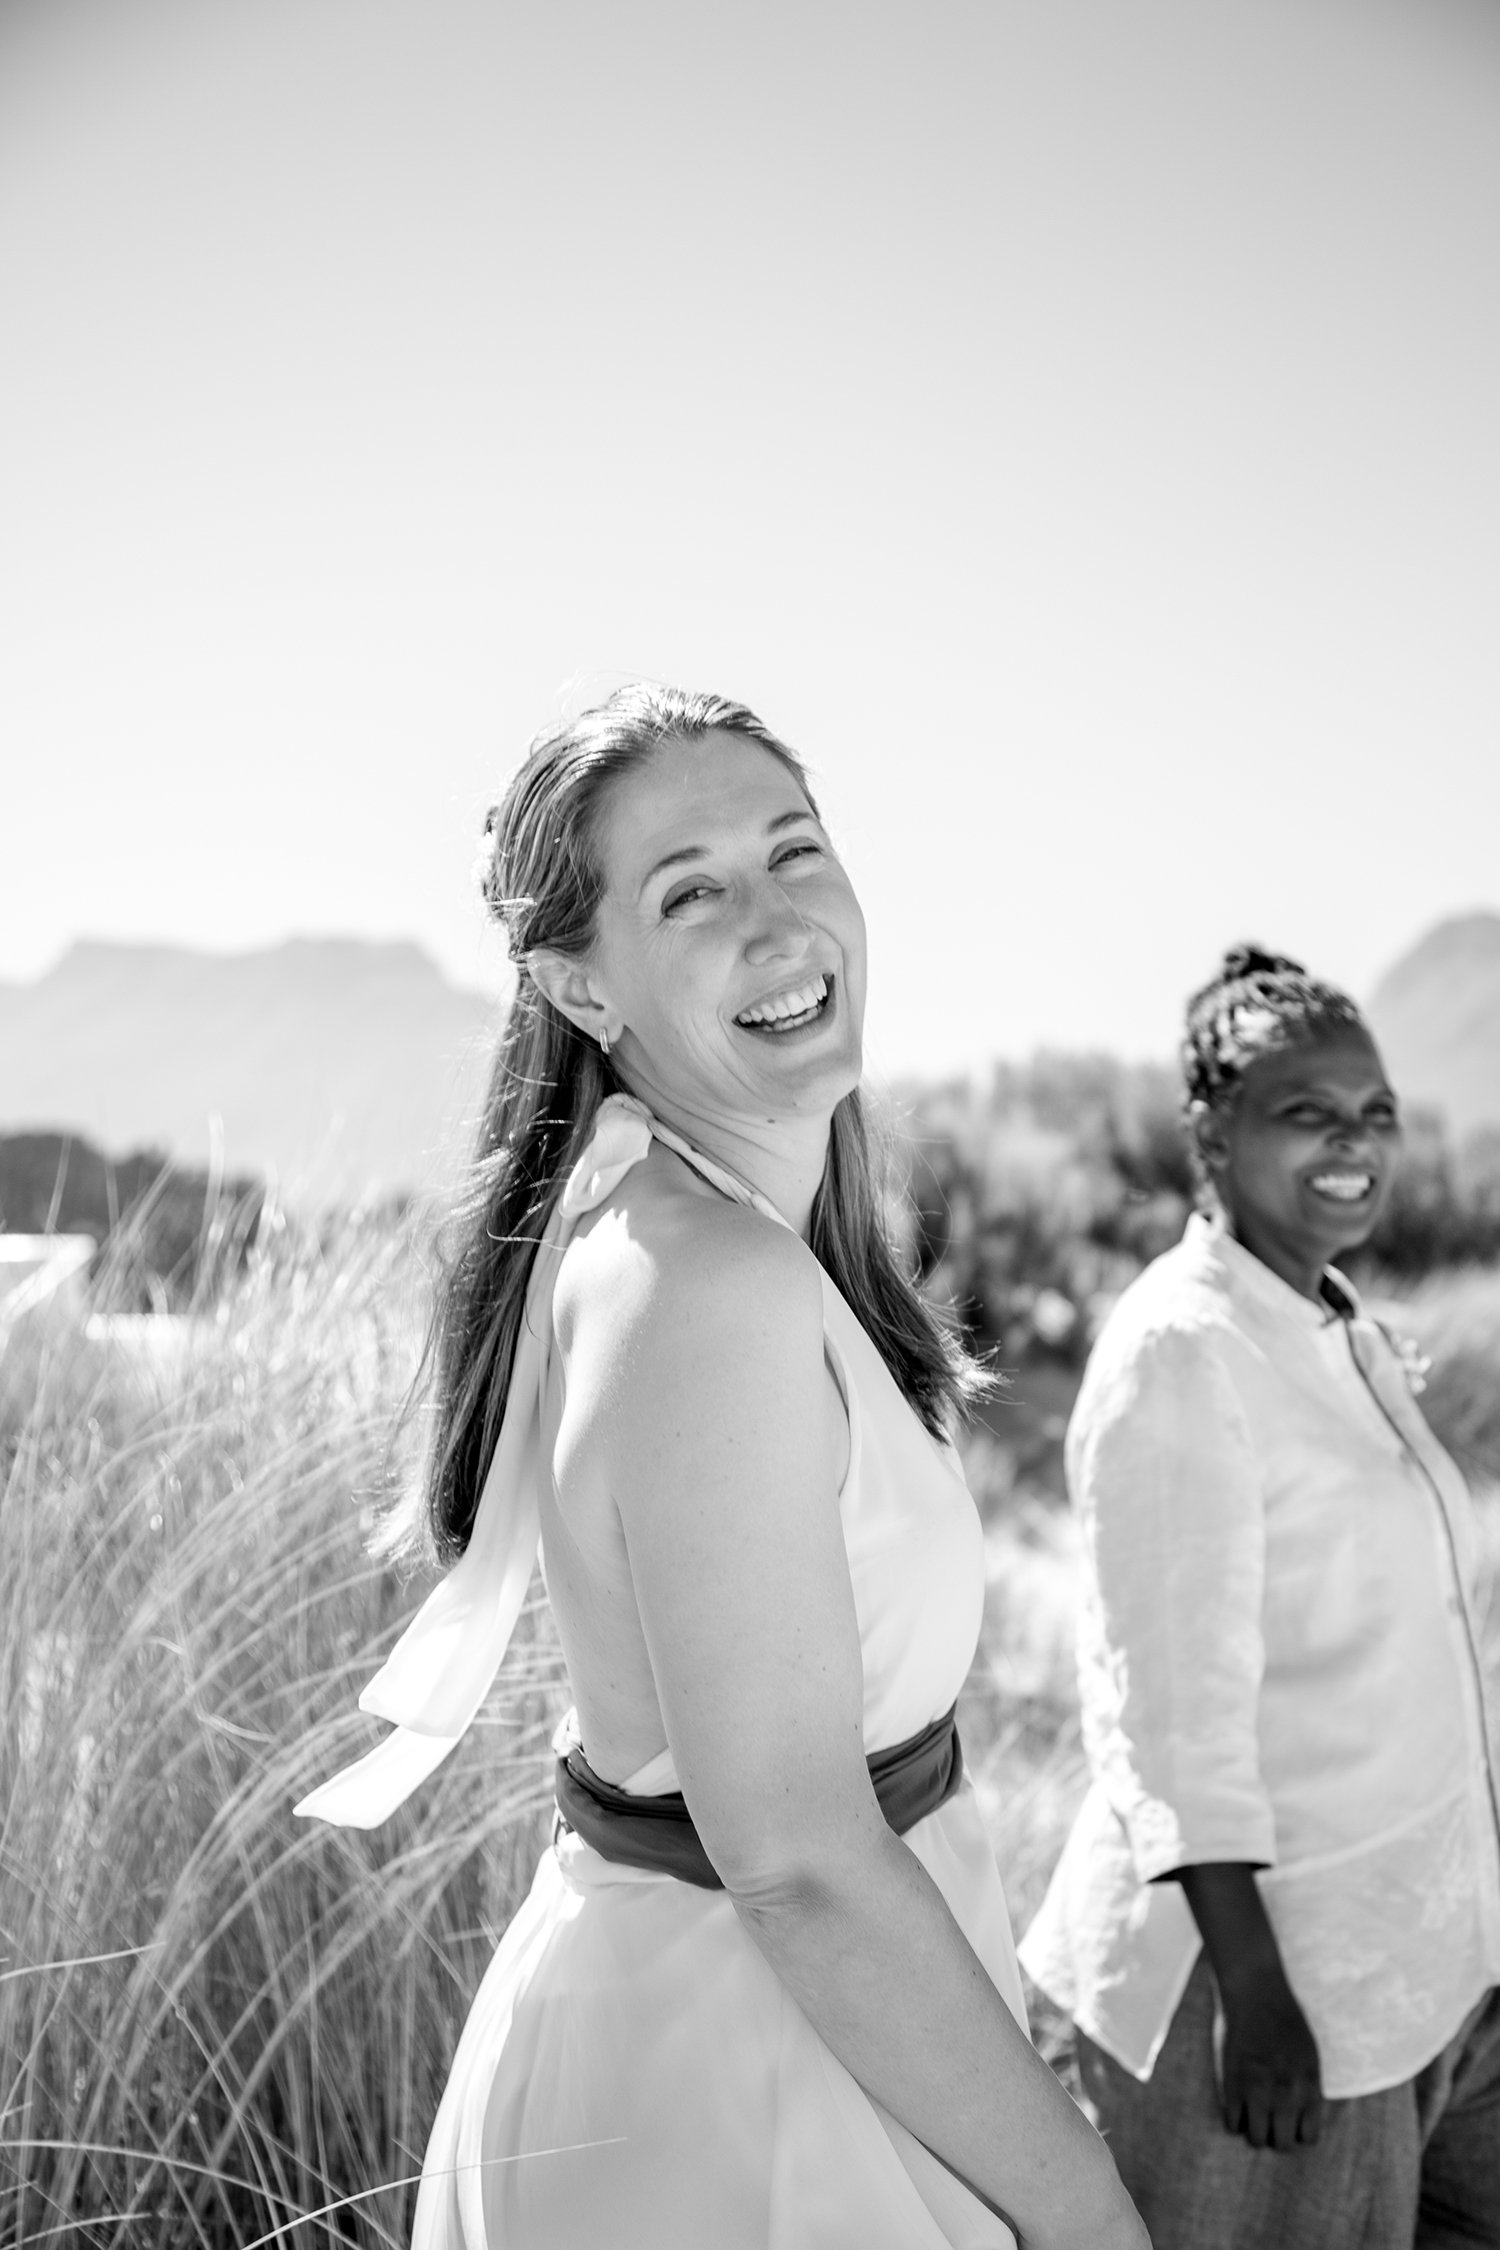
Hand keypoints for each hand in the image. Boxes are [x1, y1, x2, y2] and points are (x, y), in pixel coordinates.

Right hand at [1217, 1969, 1324, 2151]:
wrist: (1256, 1991)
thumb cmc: (1284, 2017)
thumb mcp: (1309, 2053)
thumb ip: (1307, 2086)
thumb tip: (1302, 2113)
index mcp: (1309, 2088)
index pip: (1309, 2138)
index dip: (1296, 2132)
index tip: (1287, 2120)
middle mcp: (1286, 2095)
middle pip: (1283, 2144)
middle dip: (1274, 2135)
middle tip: (1266, 2119)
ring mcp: (1258, 2091)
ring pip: (1257, 2140)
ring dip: (1253, 2131)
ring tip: (1248, 2113)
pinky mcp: (1232, 2084)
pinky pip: (1232, 2124)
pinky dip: (1233, 2118)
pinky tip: (1234, 2102)